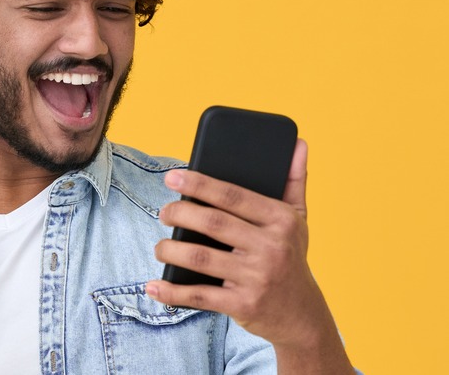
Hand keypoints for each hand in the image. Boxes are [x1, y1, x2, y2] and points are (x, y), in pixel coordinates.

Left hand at [147, 140, 353, 372]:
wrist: (303, 316)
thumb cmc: (292, 258)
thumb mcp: (299, 220)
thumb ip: (294, 181)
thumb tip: (297, 142)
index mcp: (281, 220)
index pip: (233, 195)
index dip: (199, 184)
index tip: (172, 177)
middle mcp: (271, 247)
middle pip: (212, 222)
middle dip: (179, 214)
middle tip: (164, 212)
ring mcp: (257, 278)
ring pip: (201, 258)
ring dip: (171, 250)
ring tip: (160, 247)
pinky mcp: (244, 305)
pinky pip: (200, 296)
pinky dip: (173, 292)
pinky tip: (154, 287)